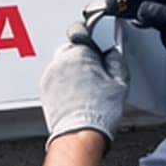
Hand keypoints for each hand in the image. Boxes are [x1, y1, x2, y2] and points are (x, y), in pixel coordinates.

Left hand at [37, 28, 128, 144]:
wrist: (80, 135)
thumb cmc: (98, 113)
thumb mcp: (120, 80)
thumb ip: (116, 58)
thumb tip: (112, 52)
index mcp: (79, 53)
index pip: (81, 30)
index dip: (92, 36)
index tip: (97, 43)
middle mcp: (60, 61)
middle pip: (71, 47)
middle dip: (83, 54)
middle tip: (96, 70)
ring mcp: (49, 76)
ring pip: (62, 63)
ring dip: (72, 68)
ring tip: (86, 86)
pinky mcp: (45, 90)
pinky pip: (56, 78)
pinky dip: (64, 82)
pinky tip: (76, 94)